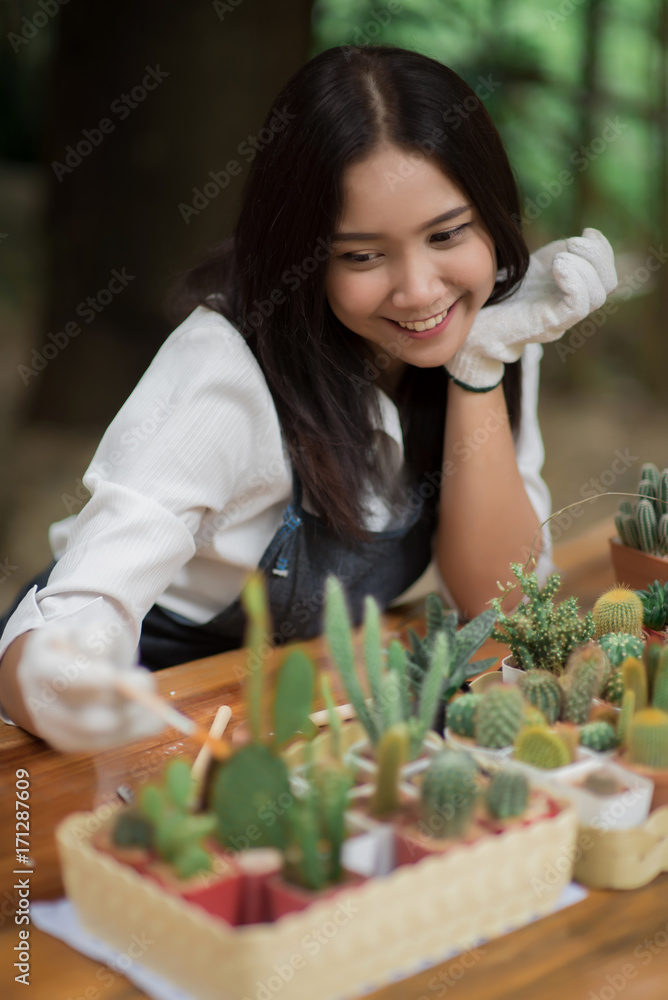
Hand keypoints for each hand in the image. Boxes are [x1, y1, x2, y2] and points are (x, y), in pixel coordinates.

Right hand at [16, 620, 164, 751]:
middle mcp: (37, 697)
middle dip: (115, 703)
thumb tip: (100, 656)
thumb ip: (98, 636)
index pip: (54, 673)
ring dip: (129, 721)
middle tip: (146, 683)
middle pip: (73, 714)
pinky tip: (153, 722)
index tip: (113, 675)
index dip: (83, 677)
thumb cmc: (88, 644)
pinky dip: (131, 734)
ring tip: (156, 706)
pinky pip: (99, 745)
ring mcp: (50, 724)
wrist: (78, 665)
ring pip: (90, 735)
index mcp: (38, 661)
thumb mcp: (94, 628)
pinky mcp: (67, 742)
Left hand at [445, 227, 616, 390]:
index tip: (586, 232)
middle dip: (597, 256)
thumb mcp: (532, 268)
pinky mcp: (548, 325)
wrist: (472, 327)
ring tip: (560, 257)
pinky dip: (575, 281)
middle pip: (607, 285)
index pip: (606, 275)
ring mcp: (561, 319)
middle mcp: (570, 309)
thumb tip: (583, 237)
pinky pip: (576, 306)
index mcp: (569, 294)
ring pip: (596, 295)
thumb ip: (557, 256)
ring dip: (585, 267)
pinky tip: (557, 266)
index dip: (603, 250)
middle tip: (573, 242)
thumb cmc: (497, 297)